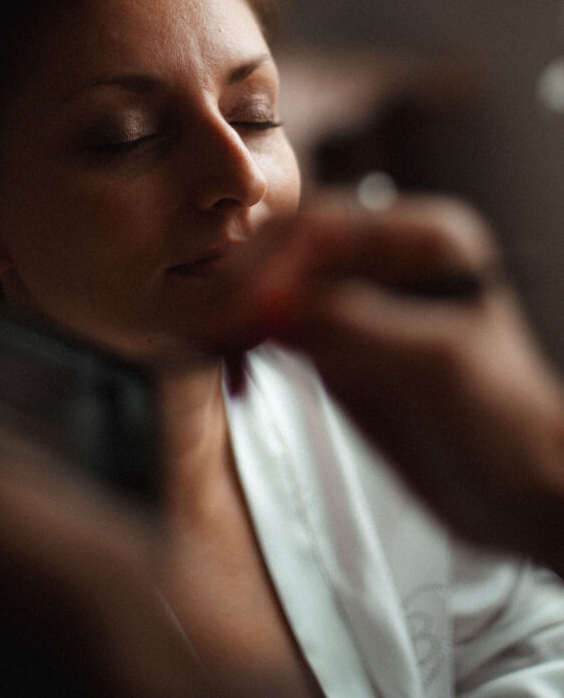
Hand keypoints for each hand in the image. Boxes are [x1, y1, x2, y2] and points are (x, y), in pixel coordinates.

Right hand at [234, 194, 563, 565]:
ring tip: (202, 339)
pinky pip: (277, 328)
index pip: (326, 227)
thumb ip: (355, 326)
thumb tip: (271, 308)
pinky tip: (228, 361)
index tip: (233, 304)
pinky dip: (245, 341)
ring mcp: (359, 301)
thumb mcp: (436, 364)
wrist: (518, 491)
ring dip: (235, 309)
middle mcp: (389, 258)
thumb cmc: (505, 422)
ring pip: (275, 285)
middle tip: (204, 323)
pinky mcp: (337, 343)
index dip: (273, 262)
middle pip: (291, 249)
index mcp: (427, 237)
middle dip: (244, 282)